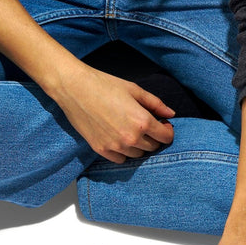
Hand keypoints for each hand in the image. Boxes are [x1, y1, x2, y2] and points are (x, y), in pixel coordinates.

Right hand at [53, 65, 174, 162]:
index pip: (166, 137)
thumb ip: (155, 104)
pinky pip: (121, 159)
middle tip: (145, 126)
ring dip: (139, 146)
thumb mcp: (134, 90)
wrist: (74, 89)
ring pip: (138, 155)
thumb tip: (171, 114)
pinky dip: (124, 152)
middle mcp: (131, 138)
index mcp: (142, 121)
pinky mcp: (102, 150)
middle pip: (153, 147)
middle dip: (153, 137)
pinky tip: (119, 138)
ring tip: (130, 130)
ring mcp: (116, 146)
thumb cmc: (104, 85)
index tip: (163, 125)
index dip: (167, 131)